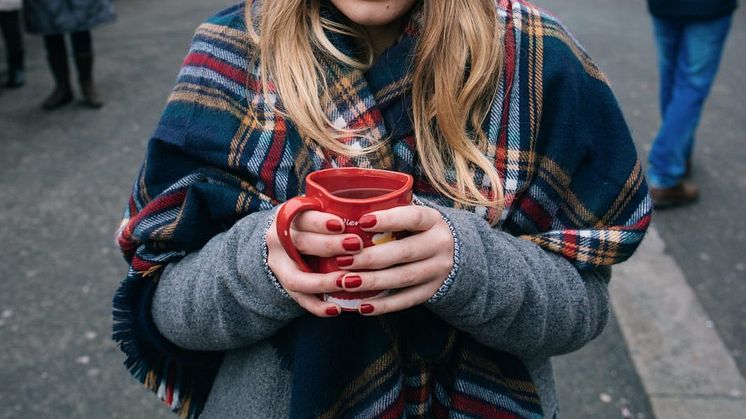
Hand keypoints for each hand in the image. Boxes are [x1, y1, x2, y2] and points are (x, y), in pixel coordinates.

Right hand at [266, 209, 362, 316]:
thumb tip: (373, 210)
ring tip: (347, 281)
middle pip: (301, 243)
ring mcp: (280, 265)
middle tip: (356, 246)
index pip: (302, 217)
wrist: (283, 241)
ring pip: (296, 277)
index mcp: (288, 216)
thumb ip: (336, 208)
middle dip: (329, 246)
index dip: (320, 222)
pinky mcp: (286, 286)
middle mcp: (279, 240)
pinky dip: (317, 306)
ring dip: (323, 281)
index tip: (342, 225)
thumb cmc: (312, 222)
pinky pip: (300, 299)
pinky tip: (337, 309)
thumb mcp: (317, 210)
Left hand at [333, 205, 453, 315]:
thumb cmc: (416, 229)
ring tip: (346, 282)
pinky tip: (363, 306)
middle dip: (370, 258)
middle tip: (342, 260)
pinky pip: (407, 300)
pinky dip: (384, 305)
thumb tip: (346, 214)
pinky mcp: (431, 290)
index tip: (362, 222)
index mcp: (432, 220)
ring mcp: (438, 270)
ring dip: (373, 282)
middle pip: (404, 252)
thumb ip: (387, 214)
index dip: (388, 220)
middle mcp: (439, 244)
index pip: (412, 218)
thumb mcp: (410, 216)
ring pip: (404, 278)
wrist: (451, 251)